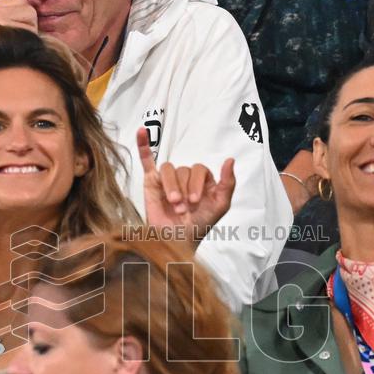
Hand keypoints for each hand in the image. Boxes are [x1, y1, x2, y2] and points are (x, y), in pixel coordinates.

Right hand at [137, 127, 235, 246]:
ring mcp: (167, 178)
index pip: (199, 169)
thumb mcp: (220, 205)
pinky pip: (147, 160)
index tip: (195, 202)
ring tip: (173, 204)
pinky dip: (144, 145)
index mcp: (202, 180)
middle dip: (184, 189)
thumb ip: (228, 183)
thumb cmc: (199, 226)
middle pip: (184, 169)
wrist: (176, 241)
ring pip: (169, 169)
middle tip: (183, 209)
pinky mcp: (151, 181)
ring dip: (172, 186)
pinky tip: (142, 131)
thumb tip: (230, 159)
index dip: (198, 184)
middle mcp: (185, 177)